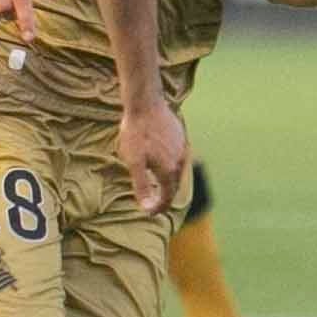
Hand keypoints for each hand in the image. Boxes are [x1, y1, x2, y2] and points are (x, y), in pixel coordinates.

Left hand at [116, 96, 187, 214]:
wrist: (146, 104)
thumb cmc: (136, 133)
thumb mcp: (134, 162)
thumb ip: (142, 186)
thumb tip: (146, 207)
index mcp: (169, 171)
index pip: (167, 197)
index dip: (158, 207)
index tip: (149, 212)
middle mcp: (180, 162)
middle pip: (173, 186)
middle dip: (163, 196)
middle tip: (152, 202)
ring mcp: (182, 148)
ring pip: (176, 171)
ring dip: (167, 180)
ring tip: (156, 184)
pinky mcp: (181, 137)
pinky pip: (177, 157)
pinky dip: (169, 165)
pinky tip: (160, 162)